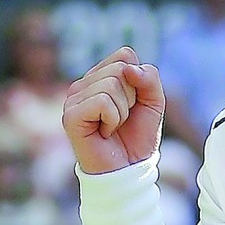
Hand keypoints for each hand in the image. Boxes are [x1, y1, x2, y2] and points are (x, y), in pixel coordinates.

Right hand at [63, 46, 164, 173]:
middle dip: (132, 97)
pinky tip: (105, 133)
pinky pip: (103, 101)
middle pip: (120, 68)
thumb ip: (149, 77)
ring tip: (113, 127)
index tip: (133, 104)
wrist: (128, 170)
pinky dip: (113, 119)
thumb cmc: (138, 137)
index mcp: (99, 77)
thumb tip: (128, 68)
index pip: (125, 55)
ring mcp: (73, 99)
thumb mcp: (154, 102)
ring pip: (112, 84)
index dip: (138, 81)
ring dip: (123, 111)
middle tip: (123, 119)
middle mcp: (82, 84)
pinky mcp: (70, 116)